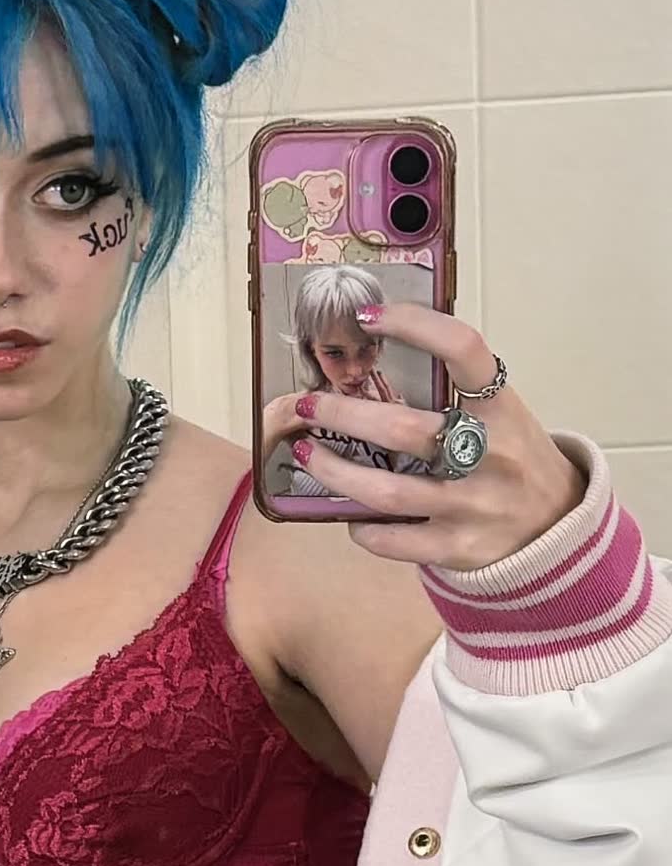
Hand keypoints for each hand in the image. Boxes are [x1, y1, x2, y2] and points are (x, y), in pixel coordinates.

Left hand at [266, 303, 585, 570]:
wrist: (558, 526)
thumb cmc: (514, 458)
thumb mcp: (501, 414)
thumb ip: (455, 391)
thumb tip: (378, 354)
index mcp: (501, 408)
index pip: (463, 350)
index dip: (414, 325)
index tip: (368, 317)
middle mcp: (491, 454)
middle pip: (402, 428)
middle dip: (342, 413)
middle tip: (308, 404)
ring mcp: (475, 505)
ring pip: (387, 491)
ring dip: (334, 471)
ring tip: (306, 454)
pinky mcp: (460, 549)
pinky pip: (395, 540)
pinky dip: (363, 528)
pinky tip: (350, 514)